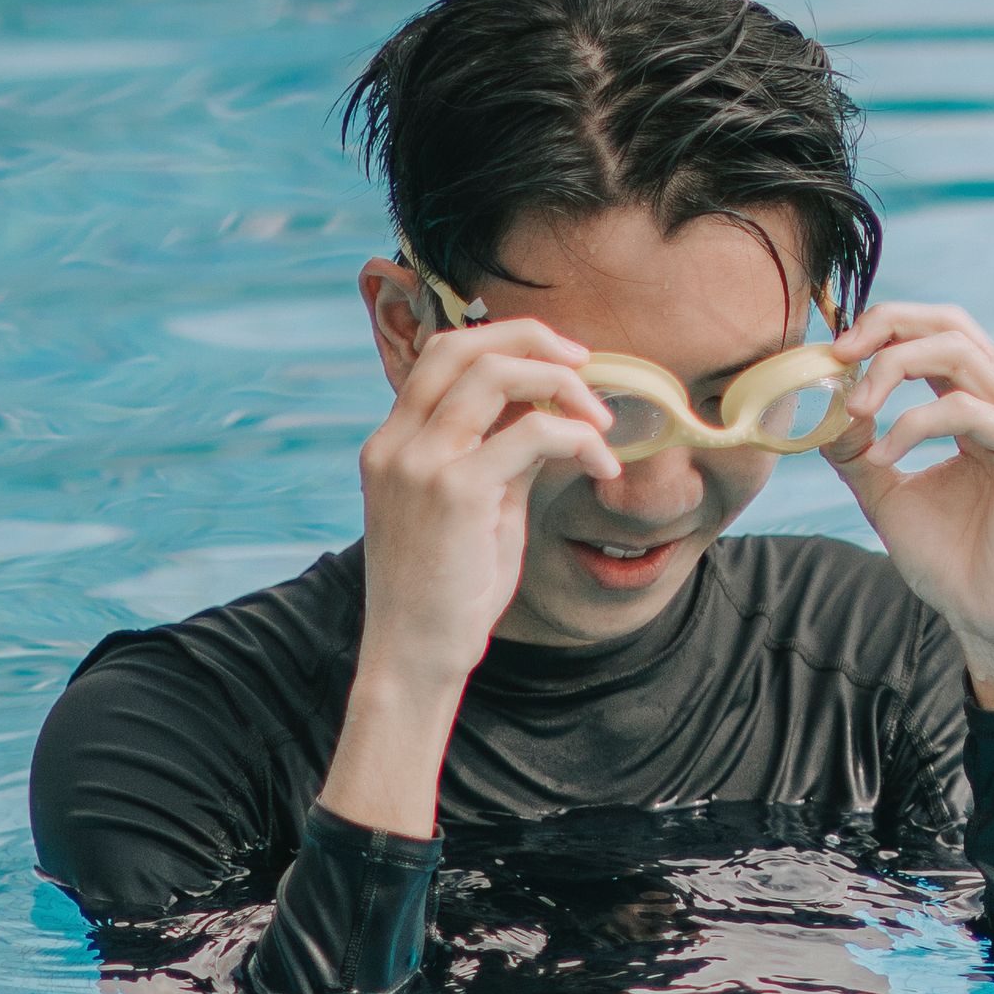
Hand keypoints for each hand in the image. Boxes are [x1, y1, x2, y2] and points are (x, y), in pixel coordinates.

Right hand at [356, 317, 611, 695]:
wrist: (415, 654)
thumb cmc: (448, 590)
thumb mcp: (475, 508)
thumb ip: (499, 456)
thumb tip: (548, 416)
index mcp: (391, 442)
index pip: (442, 353)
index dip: (506, 341)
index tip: (559, 360)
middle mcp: (396, 443)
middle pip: (464, 346)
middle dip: (535, 339)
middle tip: (587, 365)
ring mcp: (419, 462)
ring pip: (496, 374)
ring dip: (562, 385)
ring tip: (601, 420)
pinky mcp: (455, 491)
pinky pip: (532, 433)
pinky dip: (578, 438)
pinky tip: (602, 465)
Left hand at [823, 300, 993, 704]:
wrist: (993, 621)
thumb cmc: (952, 562)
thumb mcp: (887, 495)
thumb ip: (858, 450)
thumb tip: (825, 409)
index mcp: (984, 403)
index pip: (937, 332)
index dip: (883, 327)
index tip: (832, 355)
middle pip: (951, 321)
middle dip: (887, 325)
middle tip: (839, 354)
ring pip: (958, 351)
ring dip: (892, 369)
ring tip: (856, 412)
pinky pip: (965, 409)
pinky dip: (912, 425)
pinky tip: (885, 459)